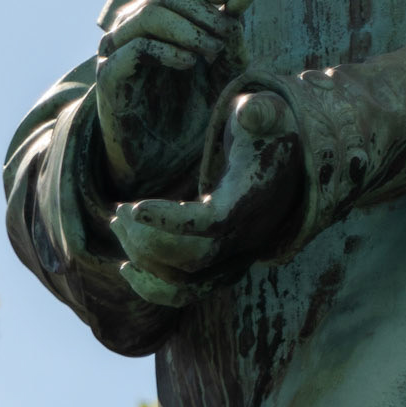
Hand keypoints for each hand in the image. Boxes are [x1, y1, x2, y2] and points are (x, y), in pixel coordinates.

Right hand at [95, 0, 250, 194]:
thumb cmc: (190, 110)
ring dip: (187, 28)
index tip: (229, 0)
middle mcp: (135, 27)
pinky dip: (165, 49)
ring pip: (148, 13)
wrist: (160, 161)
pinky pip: (133, 48)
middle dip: (203, 11)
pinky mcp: (109, 78)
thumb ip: (230, 31)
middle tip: (226, 38)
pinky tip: (188, 63)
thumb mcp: (221, 67)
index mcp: (161, 18)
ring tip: (211, 50)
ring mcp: (118, 50)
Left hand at [110, 92, 304, 307]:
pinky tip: (126, 268)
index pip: (212, 223)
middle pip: (193, 258)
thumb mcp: (269, 114)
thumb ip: (260, 112)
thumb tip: (252, 113)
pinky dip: (155, 289)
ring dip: (145, 258)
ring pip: (186, 281)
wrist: (287, 165)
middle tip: (120, 212)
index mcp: (252, 200)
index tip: (135, 206)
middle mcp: (247, 237)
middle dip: (148, 238)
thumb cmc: (268, 133)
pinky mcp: (222, 266)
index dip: (171, 221)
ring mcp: (235, 257)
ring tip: (118, 224)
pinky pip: (187, 294)